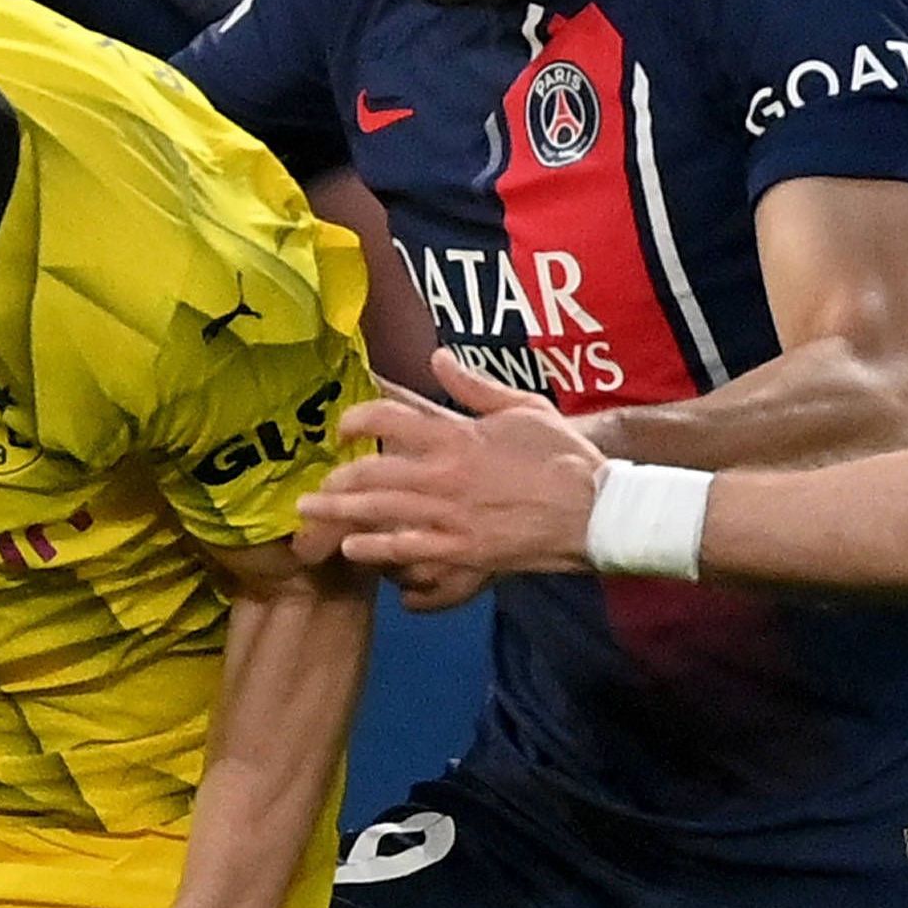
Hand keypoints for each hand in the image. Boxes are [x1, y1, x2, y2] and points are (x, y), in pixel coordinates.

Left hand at [300, 349, 609, 601]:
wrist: (595, 510)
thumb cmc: (564, 456)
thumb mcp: (523, 408)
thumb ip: (474, 386)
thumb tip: (437, 357)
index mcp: (458, 435)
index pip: (390, 418)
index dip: (356, 418)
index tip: (342, 428)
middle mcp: (445, 474)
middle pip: (372, 471)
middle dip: (337, 478)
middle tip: (316, 485)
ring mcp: (451, 515)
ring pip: (380, 511)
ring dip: (341, 513)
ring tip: (312, 514)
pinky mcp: (463, 550)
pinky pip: (408, 550)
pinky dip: (375, 549)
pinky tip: (351, 549)